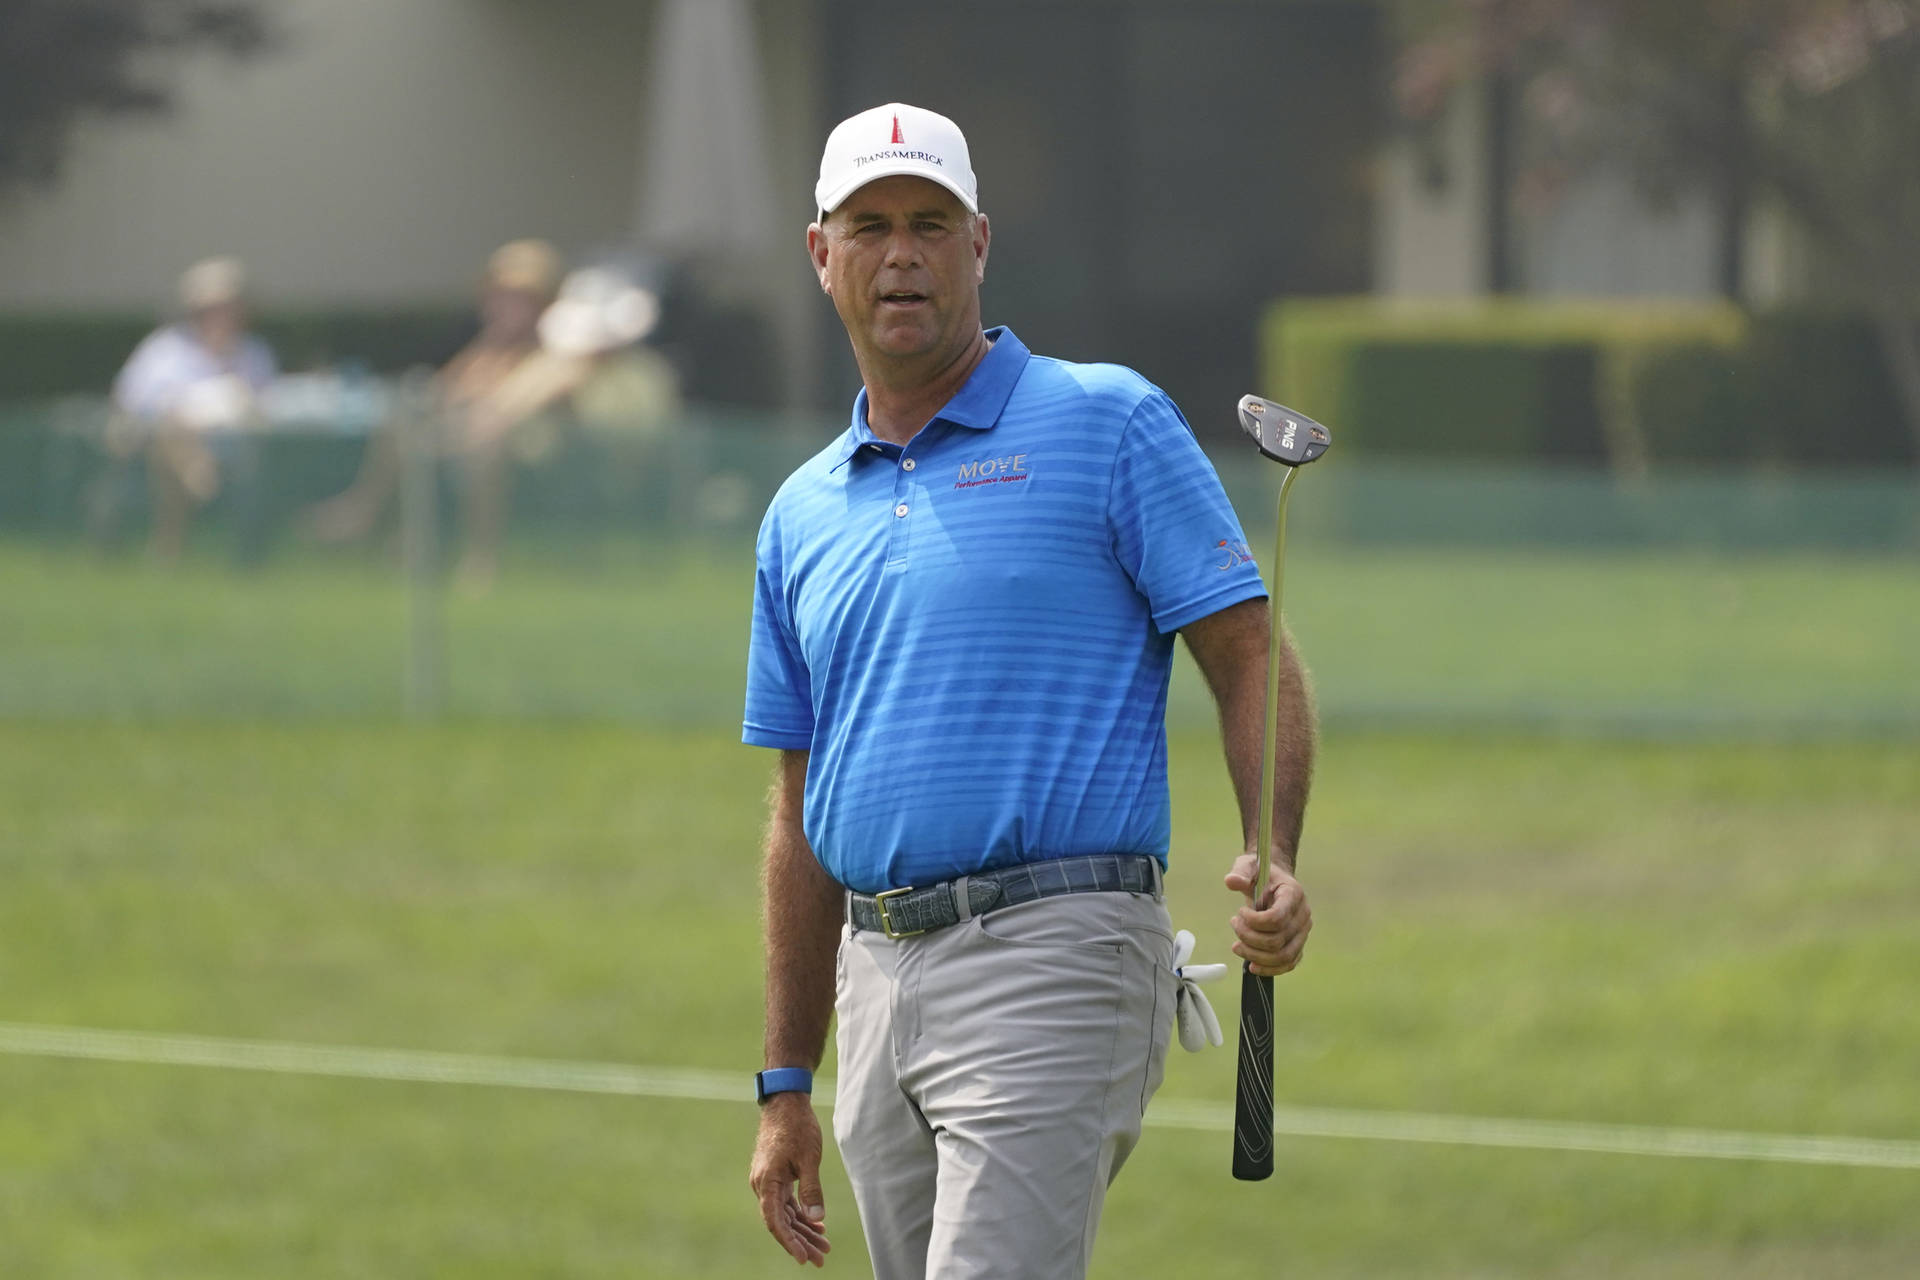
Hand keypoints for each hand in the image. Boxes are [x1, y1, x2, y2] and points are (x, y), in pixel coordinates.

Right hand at [749, 1093, 831, 1266]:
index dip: (789, 1242)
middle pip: (781, 1222)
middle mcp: (763, 1185)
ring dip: (803, 1230)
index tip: (802, 1258)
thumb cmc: (796, 1126)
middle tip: (821, 1258)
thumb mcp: (808, 1158)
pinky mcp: (776, 1176)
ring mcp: (768, 1181)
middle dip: (801, 1242)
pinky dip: (801, 1214)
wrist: (785, 1102)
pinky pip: (786, 1202)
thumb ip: (811, 1188)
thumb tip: (816, 1217)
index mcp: (767, 1182)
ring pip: (785, 1214)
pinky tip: (816, 1224)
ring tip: (823, 1246)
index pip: (775, 1221)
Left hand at [1223, 855, 1311, 976]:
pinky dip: (1270, 969)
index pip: (1277, 918)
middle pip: (1277, 940)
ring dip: (1254, 955)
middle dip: (1249, 937)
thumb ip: (1240, 873)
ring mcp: (1302, 932)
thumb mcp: (1248, 866)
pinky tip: (1252, 966)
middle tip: (1234, 924)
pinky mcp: (1298, 945)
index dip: (1254, 922)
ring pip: (1282, 956)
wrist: (1273, 882)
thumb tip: (1231, 881)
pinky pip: (1288, 963)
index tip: (1239, 912)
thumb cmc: (1260, 874)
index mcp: (1293, 894)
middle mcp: (1303, 915)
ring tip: (1237, 945)